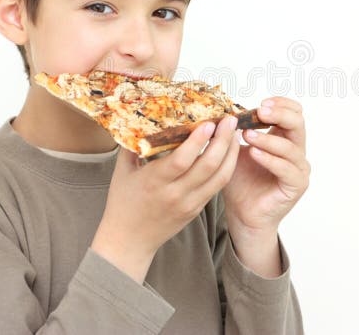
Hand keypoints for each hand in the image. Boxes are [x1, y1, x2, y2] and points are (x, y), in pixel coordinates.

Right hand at [91, 115, 240, 281]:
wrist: (129, 241)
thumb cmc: (123, 202)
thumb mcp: (123, 171)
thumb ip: (133, 145)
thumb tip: (141, 117)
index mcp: (154, 182)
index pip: (182, 161)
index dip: (198, 141)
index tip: (209, 122)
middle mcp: (175, 194)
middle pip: (207, 167)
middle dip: (223, 141)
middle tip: (230, 120)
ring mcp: (189, 204)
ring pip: (220, 178)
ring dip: (231, 154)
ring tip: (235, 133)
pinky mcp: (197, 210)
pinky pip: (217, 187)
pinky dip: (226, 167)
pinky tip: (229, 152)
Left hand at [222, 97, 309, 238]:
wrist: (241, 212)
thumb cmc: (240, 181)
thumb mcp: (234, 150)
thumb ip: (235, 131)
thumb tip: (223, 110)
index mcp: (284, 138)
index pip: (293, 112)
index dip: (281, 104)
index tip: (260, 103)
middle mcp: (296, 151)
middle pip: (298, 123)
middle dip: (279, 114)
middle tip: (259, 111)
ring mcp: (299, 168)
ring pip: (290, 147)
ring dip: (268, 139)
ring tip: (247, 135)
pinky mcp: (297, 185)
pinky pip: (287, 169)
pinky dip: (270, 159)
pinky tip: (254, 153)